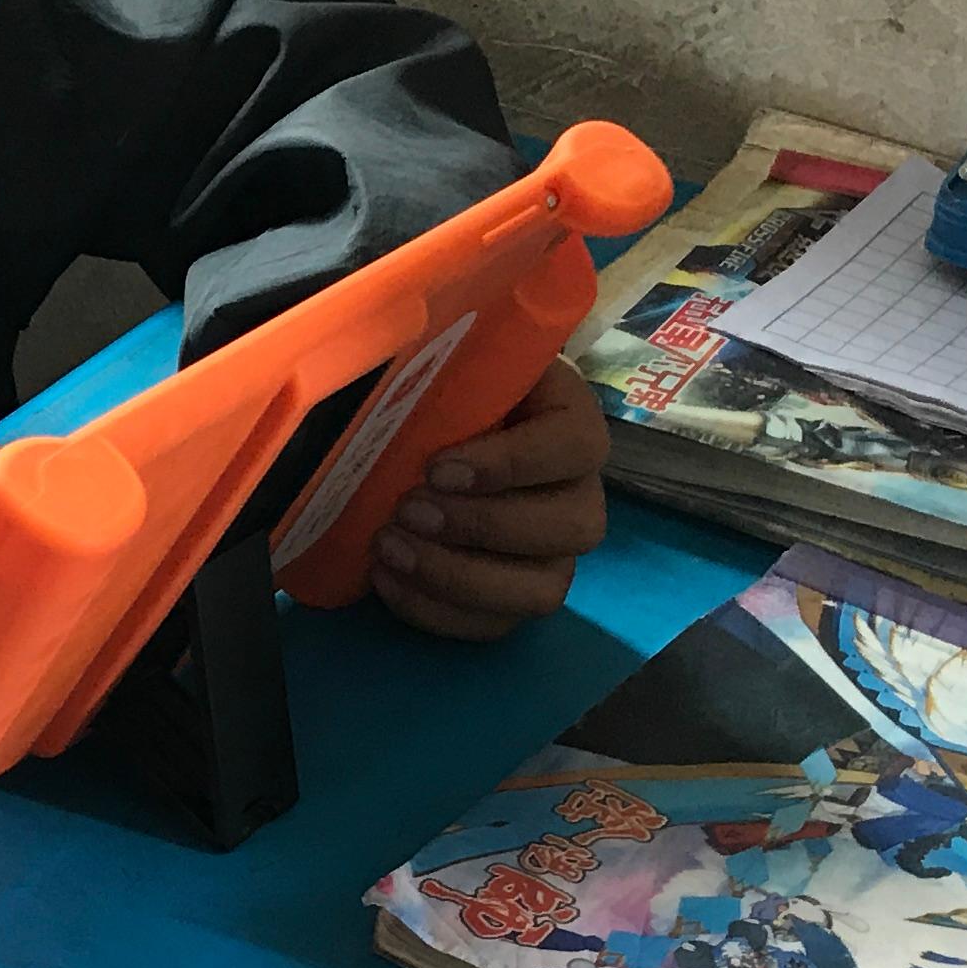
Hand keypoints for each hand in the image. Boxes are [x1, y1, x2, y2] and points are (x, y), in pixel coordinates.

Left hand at [372, 358, 608, 639]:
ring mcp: (555, 555)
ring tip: (389, 549)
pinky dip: (436, 612)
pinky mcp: (516, 599)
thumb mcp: (453, 364)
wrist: (427, 440)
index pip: (574, 446)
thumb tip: (398, 341)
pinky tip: (386, 580)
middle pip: (572, 527)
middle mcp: (581, 494)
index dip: (511, 463)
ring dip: (459, 576)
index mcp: (573, 423)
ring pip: (541, 590)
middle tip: (407, 508)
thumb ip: (449, 360)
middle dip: (482, 525)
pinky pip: (494, 627)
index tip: (439, 465)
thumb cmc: (446, 394)